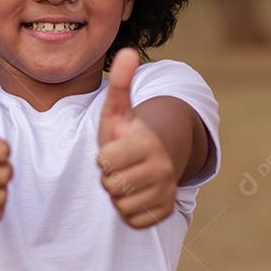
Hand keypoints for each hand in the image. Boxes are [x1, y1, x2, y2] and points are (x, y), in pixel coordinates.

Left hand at [97, 48, 177, 228]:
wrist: (157, 156)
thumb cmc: (128, 132)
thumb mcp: (118, 109)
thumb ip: (120, 83)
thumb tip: (128, 51)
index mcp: (149, 144)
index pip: (105, 162)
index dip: (104, 156)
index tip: (115, 147)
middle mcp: (162, 169)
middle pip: (111, 185)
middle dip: (110, 175)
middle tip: (121, 164)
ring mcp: (166, 192)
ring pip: (120, 204)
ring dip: (118, 194)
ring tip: (128, 176)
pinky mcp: (165, 211)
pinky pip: (132, 219)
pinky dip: (129, 210)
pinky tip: (136, 193)